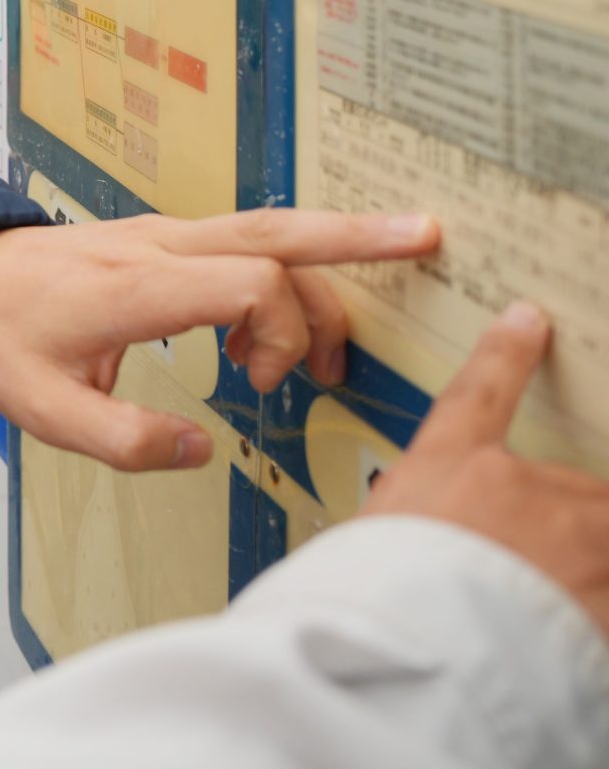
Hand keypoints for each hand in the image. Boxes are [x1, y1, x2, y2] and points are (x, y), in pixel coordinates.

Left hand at [0, 208, 439, 471]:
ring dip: (326, 258)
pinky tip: (288, 314)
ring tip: (351, 328)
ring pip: (264, 226)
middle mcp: (158, 245)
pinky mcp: (163, 238)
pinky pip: (242, 236)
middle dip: (354, 235)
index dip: (284, 330)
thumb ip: (123, 439)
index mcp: (136, 285)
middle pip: (274, 229)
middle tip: (425, 237)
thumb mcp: (44, 409)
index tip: (265, 380)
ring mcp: (162, 234)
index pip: (247, 281)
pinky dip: (286, 262)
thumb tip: (201, 451)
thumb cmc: (2, 339)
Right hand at [362, 302, 608, 639]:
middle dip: (570, 534)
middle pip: (572, 493)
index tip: (528, 322)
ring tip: (550, 617)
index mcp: (451, 467)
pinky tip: (573, 634)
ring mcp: (580, 533)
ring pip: (602, 542)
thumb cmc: (386, 597)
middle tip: (536, 576)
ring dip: (589, 574)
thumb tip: (426, 535)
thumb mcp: (376, 543)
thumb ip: (416, 528)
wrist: (429, 639)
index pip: (478, 393)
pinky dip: (598, 612)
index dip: (506, 353)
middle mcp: (522, 486)